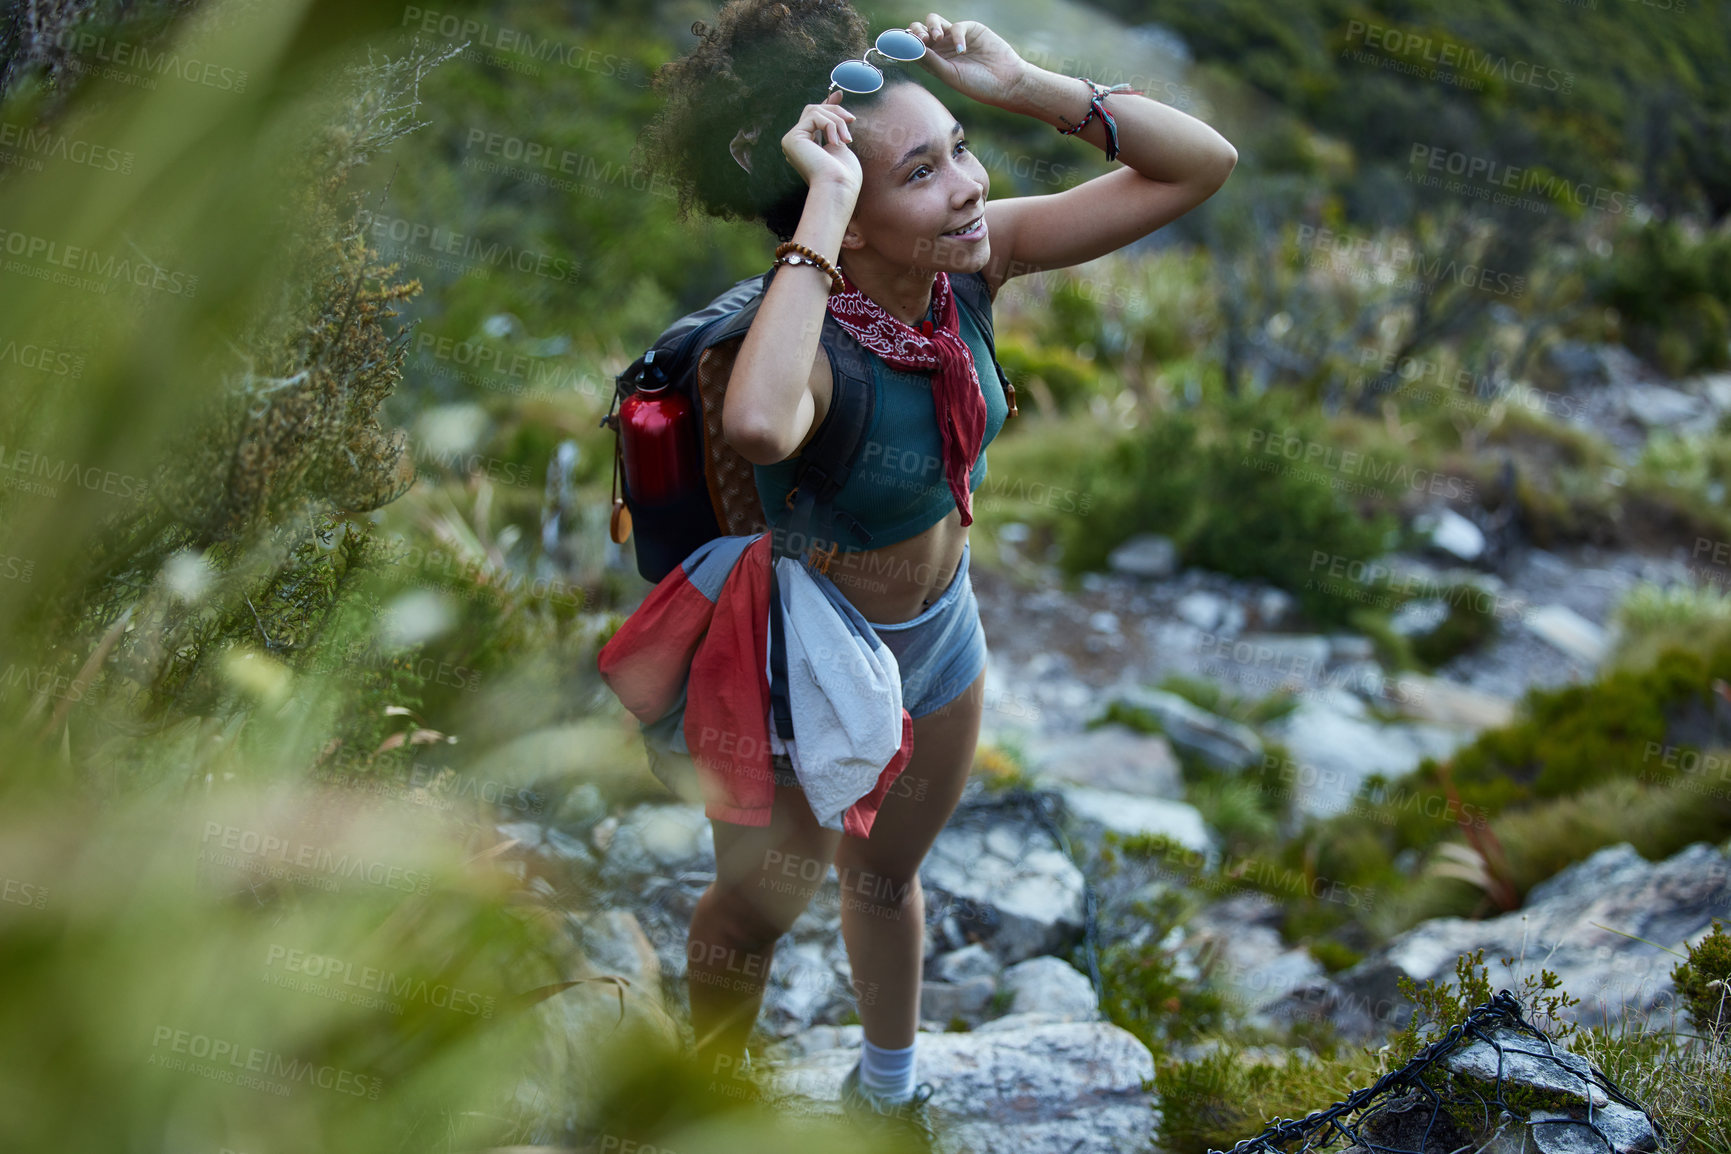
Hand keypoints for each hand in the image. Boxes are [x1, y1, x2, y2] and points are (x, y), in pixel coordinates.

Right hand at [780, 91, 861, 193]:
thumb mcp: (841, 143)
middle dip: (835, 111)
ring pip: (815, 111)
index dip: (826, 104)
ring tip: (847, 140)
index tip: (839, 94)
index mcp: (806, 146)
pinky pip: (815, 117)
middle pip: (814, 110)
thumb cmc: (844, 175)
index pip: (814, 118)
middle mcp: (796, 143)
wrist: (838, 189)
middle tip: (852, 120)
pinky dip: (830, 126)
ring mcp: (791, 140)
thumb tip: (835, 97)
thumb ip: (835, 124)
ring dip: (837, 121)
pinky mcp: (791, 139)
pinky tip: (836, 143)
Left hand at [905, 13, 1028, 107]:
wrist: (1005, 82)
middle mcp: (942, 48)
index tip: (901, 45)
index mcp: (934, 61)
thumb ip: (931, 61)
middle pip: (920, 30)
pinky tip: (962, 50)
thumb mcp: (950, 75)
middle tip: (922, 40)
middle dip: (916, 31)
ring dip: (931, 26)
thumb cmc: (977, 85)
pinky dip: (957, 35)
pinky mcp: (970, 30)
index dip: (906, 44)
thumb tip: (911, 48)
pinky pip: (957, 25)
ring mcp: (955, 37)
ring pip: (934, 21)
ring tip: (936, 38)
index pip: (914, 47)